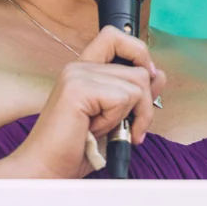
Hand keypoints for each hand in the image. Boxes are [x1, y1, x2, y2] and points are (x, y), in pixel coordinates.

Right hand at [14, 25, 164, 178]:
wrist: (47, 169)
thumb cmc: (76, 149)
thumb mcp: (114, 117)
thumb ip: (135, 93)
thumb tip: (158, 75)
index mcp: (84, 70)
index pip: (115, 36)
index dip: (138, 52)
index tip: (144, 80)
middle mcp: (79, 67)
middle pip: (139, 69)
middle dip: (145, 105)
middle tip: (128, 128)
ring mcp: (77, 75)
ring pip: (136, 85)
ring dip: (131, 116)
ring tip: (107, 130)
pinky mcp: (78, 89)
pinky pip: (123, 98)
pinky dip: (117, 121)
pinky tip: (96, 130)